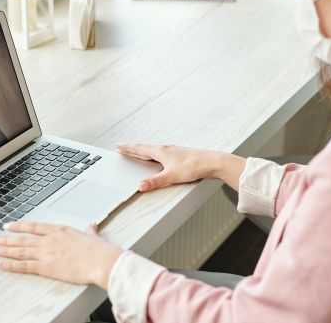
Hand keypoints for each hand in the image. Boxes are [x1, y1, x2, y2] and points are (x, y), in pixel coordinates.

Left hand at [0, 221, 122, 288]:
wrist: (100, 260)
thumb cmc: (97, 250)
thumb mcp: (92, 236)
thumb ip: (89, 231)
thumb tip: (91, 226)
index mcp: (60, 230)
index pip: (34, 227)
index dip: (20, 226)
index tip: (9, 226)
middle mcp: (50, 240)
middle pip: (23, 239)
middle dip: (6, 239)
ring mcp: (46, 253)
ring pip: (20, 251)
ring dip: (4, 250)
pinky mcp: (46, 267)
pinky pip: (23, 266)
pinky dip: (10, 264)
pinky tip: (0, 263)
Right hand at [116, 143, 245, 191]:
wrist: (212, 162)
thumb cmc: (194, 166)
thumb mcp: (171, 176)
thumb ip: (155, 182)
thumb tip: (141, 186)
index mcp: (161, 152)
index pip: (140, 149)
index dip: (128, 148)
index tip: (118, 146)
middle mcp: (166, 149)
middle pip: (145, 148)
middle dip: (133, 149)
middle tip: (123, 147)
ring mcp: (173, 152)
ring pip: (154, 151)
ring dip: (144, 151)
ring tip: (137, 153)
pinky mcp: (180, 156)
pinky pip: (162, 154)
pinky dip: (154, 155)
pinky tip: (158, 160)